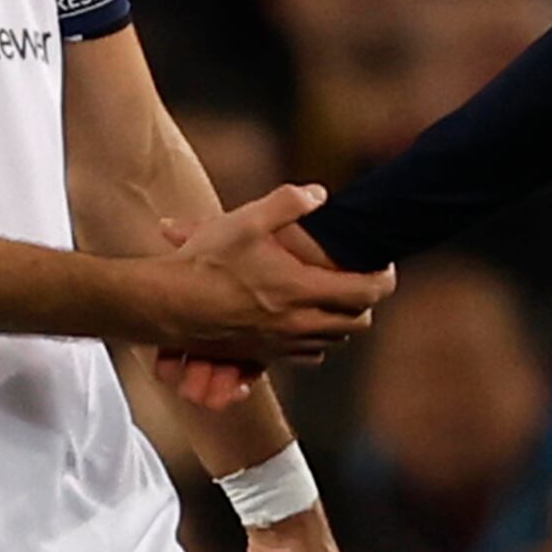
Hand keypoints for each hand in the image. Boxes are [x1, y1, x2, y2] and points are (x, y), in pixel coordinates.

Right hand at [138, 186, 389, 363]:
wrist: (167, 306)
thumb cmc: (205, 263)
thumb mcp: (246, 220)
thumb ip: (288, 202)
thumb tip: (320, 194)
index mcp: (301, 292)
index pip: (367, 293)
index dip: (384, 278)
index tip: (383, 264)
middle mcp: (298, 325)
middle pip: (358, 323)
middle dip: (364, 300)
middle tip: (358, 278)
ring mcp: (282, 345)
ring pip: (334, 341)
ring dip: (339, 320)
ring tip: (332, 296)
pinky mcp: (264, 356)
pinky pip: (307, 355)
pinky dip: (314, 338)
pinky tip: (302, 318)